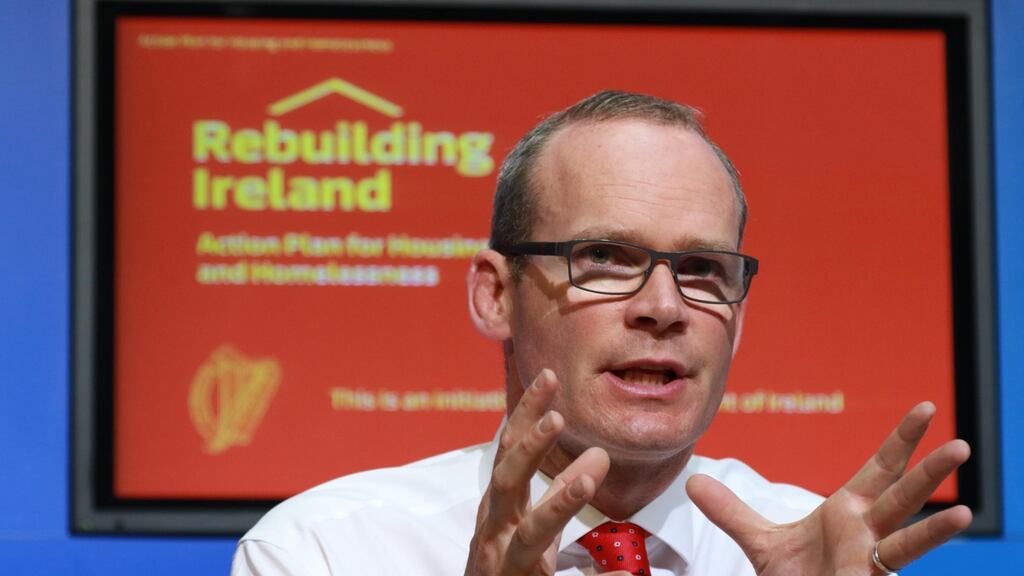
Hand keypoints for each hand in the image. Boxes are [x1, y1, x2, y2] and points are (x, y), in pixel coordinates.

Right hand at [464, 369, 620, 575]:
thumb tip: (598, 453)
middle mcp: (494, 534)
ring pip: (529, 536)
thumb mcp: (531, 525)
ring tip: (586, 481)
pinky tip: (625, 575)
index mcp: (498, 509)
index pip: (508, 452)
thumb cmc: (505, 569)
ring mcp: (504, 567)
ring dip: (558, 506)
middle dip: (529, 449)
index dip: (525, 415)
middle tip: (557, 416)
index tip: (548, 377)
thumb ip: (560, 491)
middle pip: (506, 483)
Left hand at [687, 402, 971, 574]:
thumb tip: (692, 482)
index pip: (881, 469)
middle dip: (929, 470)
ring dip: (938, 527)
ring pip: (909, 540)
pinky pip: (893, 575)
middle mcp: (869, 534)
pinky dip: (911, 564)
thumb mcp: (760, 542)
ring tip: (966, 510)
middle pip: (902, 495)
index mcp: (851, 514)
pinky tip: (940, 548)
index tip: (923, 408)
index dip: (901, 441)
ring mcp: (872, 563)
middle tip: (961, 440)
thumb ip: (731, 512)